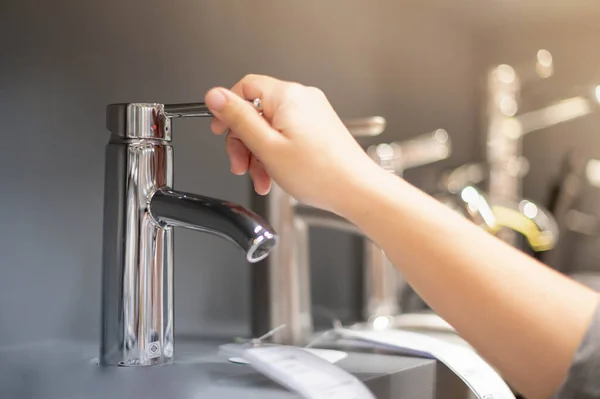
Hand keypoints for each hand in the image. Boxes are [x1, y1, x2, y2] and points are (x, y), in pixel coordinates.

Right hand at [205, 74, 378, 213]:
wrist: (356, 190)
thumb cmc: (319, 173)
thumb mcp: (266, 147)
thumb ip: (237, 119)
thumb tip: (214, 95)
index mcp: (287, 96)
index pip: (245, 87)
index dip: (228, 110)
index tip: (221, 130)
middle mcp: (302, 99)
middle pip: (256, 111)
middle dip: (243, 141)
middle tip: (240, 164)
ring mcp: (312, 113)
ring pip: (270, 127)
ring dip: (258, 153)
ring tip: (260, 177)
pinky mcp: (318, 128)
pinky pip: (286, 135)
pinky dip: (275, 154)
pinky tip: (273, 175)